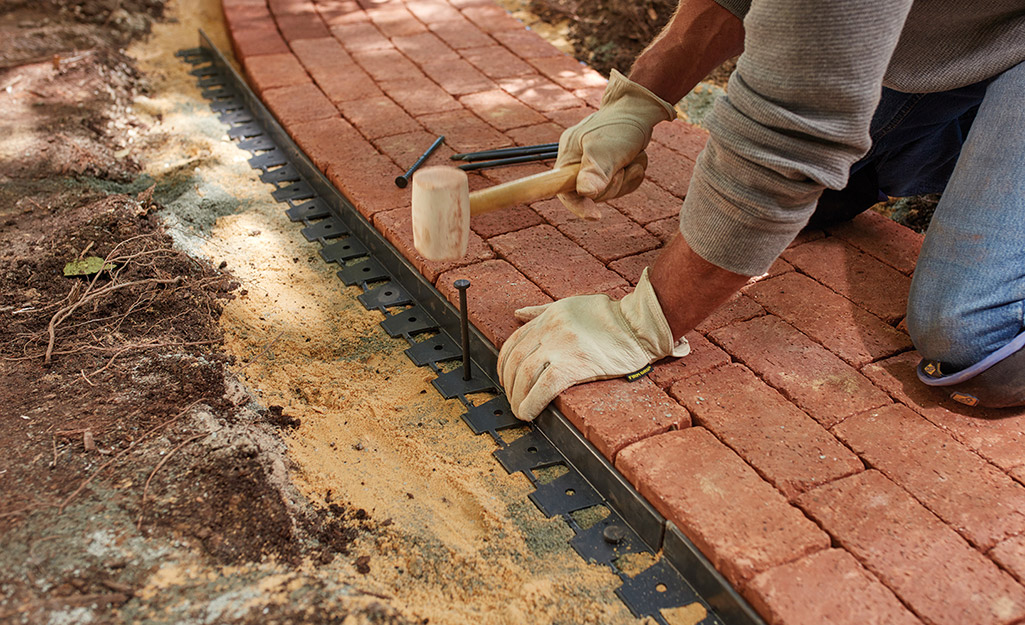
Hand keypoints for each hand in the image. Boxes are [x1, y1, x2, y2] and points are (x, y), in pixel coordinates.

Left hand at [497, 268, 689, 420]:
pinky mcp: (574, 364)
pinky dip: (531, 403)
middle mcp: (549, 330)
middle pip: (515, 360)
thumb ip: (540, 311)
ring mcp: (560, 347)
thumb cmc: (610, 316)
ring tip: (519, 409)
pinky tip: (528, 412)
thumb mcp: (569, 305)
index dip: (504, 365)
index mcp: (548, 317)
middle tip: (512, 398)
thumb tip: (518, 314)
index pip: (513, 342)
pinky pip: (543, 387)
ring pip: (524, 374)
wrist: (638, 325)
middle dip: (508, 384)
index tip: (506, 379)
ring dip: (517, 396)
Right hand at [555, 69, 675, 219]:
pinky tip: (636, 160)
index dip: (577, 206)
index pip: (562, 189)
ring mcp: (595, 165)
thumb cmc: (620, 125)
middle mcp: (578, 162)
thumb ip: (595, 171)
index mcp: (569, 155)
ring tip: (633, 158)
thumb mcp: (606, 148)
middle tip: (624, 167)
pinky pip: (622, 185)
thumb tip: (585, 194)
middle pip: (591, 195)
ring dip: (627, 177)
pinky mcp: (611, 167)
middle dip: (613, 184)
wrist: (641, 108)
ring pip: (610, 191)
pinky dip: (633, 175)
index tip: (596, 216)